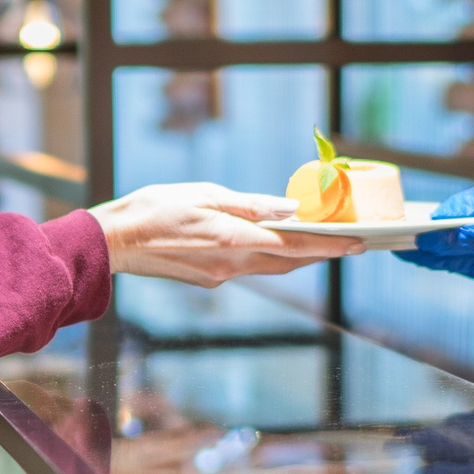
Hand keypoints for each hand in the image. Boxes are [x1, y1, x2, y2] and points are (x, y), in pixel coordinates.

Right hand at [89, 182, 358, 286]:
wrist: (114, 242)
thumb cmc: (154, 208)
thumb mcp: (205, 193)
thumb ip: (250, 204)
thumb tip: (290, 209)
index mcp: (234, 239)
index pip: (295, 245)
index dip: (331, 244)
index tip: (358, 242)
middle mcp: (232, 264)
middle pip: (290, 262)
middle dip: (322, 253)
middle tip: (352, 243)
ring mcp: (220, 276)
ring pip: (271, 268)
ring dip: (299, 258)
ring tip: (322, 243)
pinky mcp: (208, 279)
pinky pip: (249, 268)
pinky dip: (268, 257)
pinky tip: (274, 244)